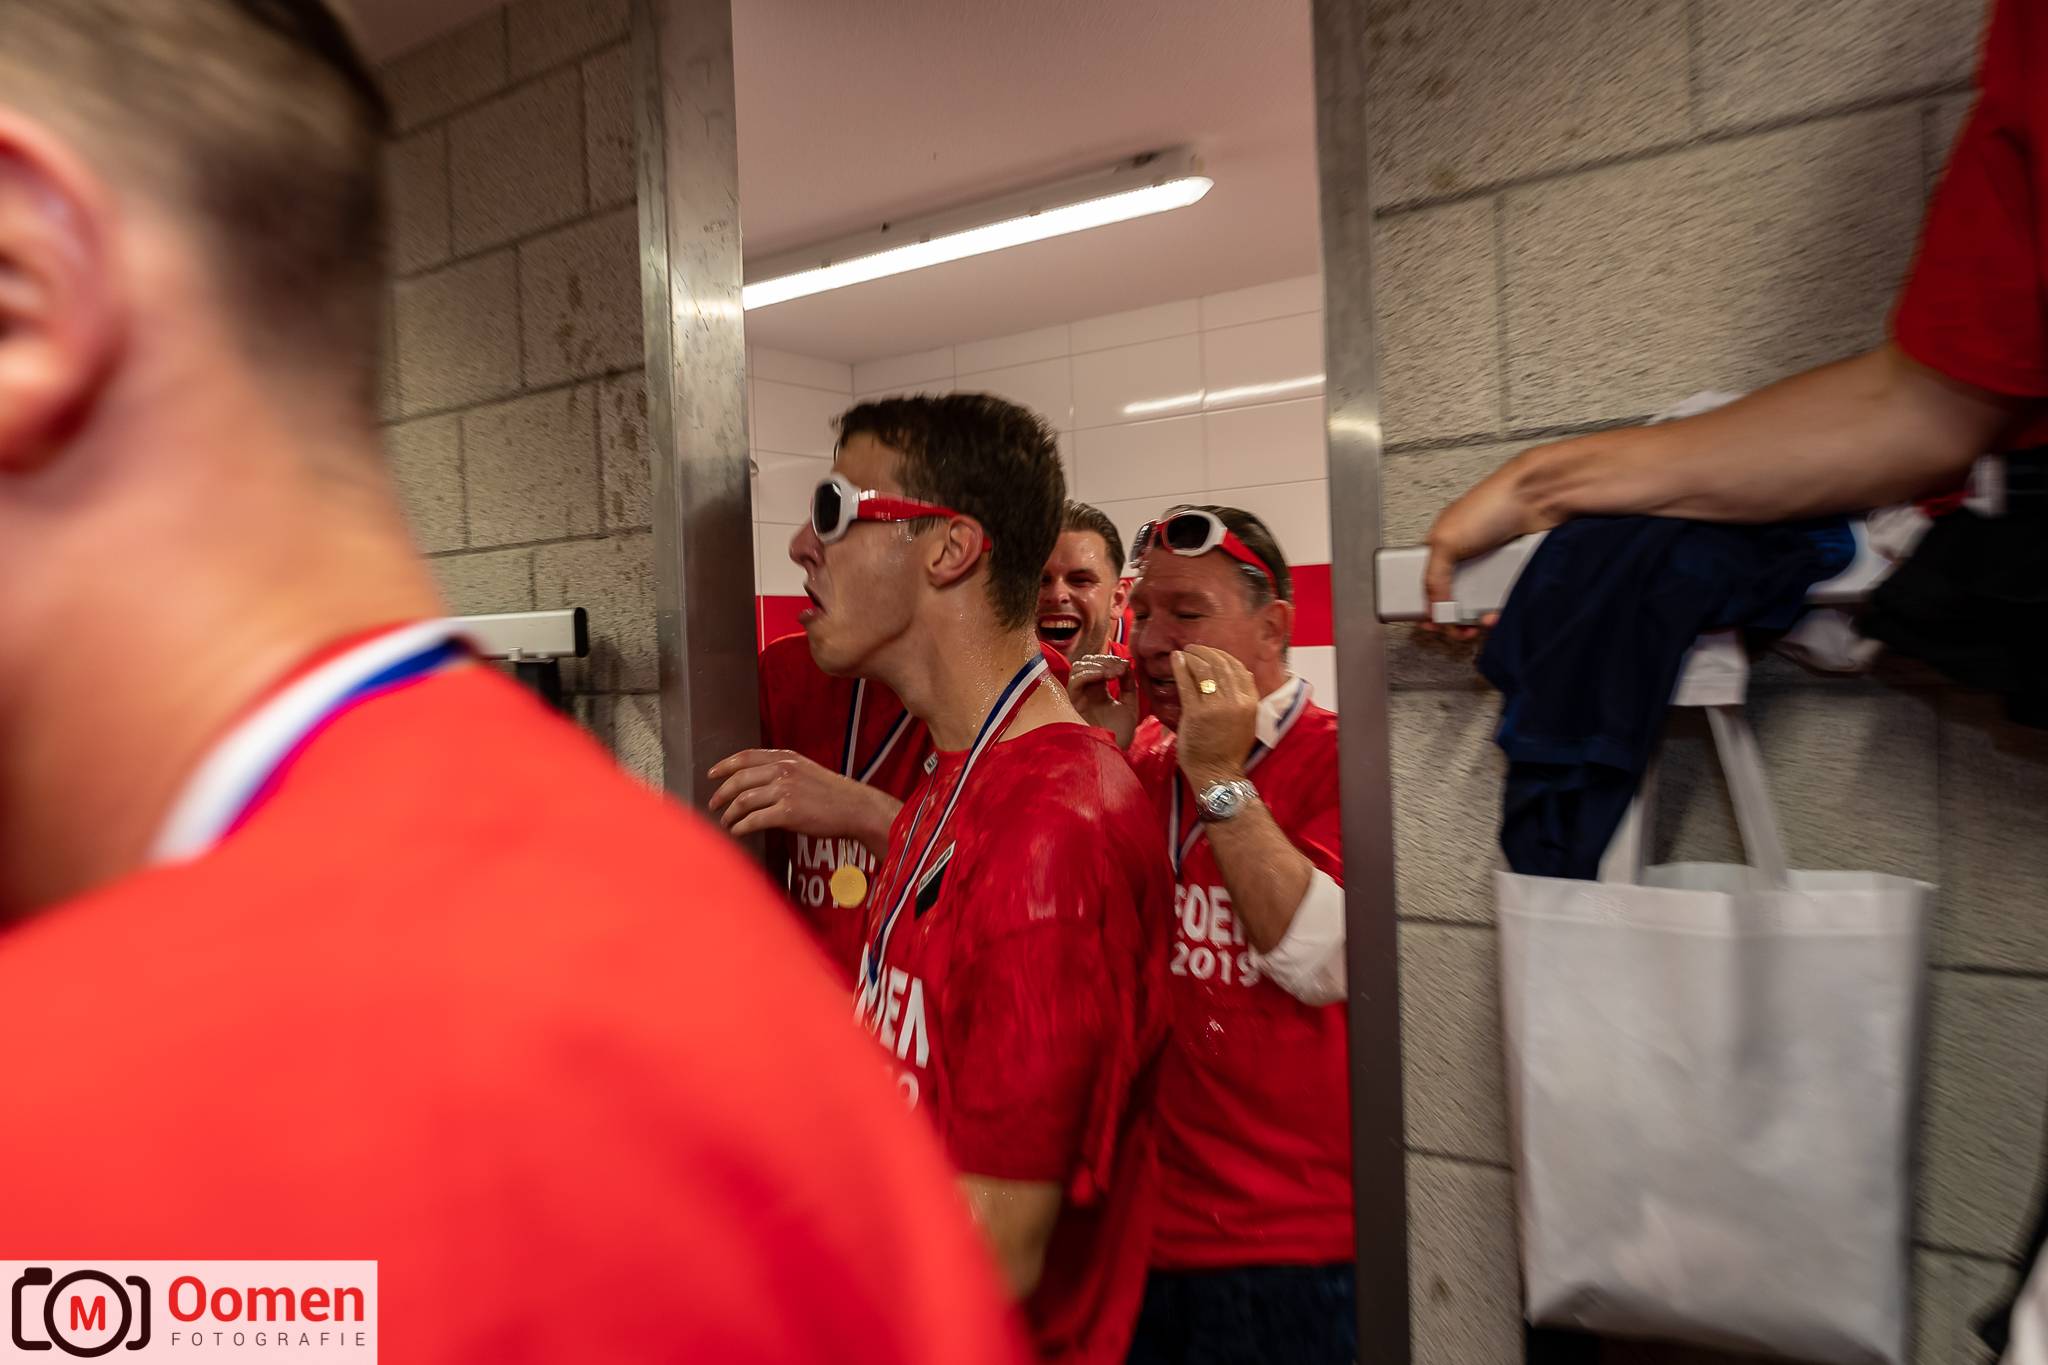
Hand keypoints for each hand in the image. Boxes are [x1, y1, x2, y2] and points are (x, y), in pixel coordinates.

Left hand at [706, 749, 899, 847]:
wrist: (855, 808)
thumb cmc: (832, 793)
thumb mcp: (805, 770)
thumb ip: (781, 771)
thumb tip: (755, 782)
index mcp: (785, 758)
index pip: (745, 757)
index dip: (725, 765)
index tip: (712, 774)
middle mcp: (783, 771)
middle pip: (739, 780)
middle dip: (721, 794)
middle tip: (713, 804)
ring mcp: (785, 791)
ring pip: (743, 801)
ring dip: (729, 814)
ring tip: (726, 822)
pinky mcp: (788, 813)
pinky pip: (754, 820)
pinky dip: (741, 827)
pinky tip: (738, 831)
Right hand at [1067, 653, 1137, 748]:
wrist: (1115, 754)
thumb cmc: (1121, 734)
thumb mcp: (1130, 704)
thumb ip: (1129, 684)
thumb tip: (1126, 663)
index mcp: (1098, 691)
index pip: (1098, 665)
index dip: (1110, 660)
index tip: (1125, 666)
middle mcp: (1085, 692)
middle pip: (1086, 663)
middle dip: (1104, 661)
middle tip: (1118, 669)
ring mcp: (1078, 697)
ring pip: (1078, 668)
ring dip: (1097, 666)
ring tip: (1112, 674)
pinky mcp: (1072, 705)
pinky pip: (1075, 682)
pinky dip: (1089, 674)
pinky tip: (1103, 677)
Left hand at [1170, 647, 1257, 788]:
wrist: (1218, 774)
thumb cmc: (1228, 750)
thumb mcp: (1246, 721)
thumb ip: (1243, 698)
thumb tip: (1242, 673)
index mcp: (1250, 702)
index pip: (1238, 668)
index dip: (1223, 655)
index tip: (1211, 652)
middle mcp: (1236, 701)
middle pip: (1221, 665)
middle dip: (1205, 652)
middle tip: (1193, 648)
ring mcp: (1216, 707)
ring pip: (1204, 670)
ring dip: (1192, 656)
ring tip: (1183, 653)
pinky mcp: (1196, 713)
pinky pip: (1187, 683)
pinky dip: (1180, 667)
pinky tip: (1175, 660)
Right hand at [1422, 454, 1546, 639]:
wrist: (1538, 499)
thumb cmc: (1492, 504)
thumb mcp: (1447, 542)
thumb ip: (1433, 578)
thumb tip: (1433, 610)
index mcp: (1441, 548)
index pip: (1426, 584)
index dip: (1426, 606)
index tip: (1431, 625)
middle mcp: (1464, 558)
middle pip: (1452, 598)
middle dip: (1454, 619)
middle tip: (1458, 630)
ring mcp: (1489, 567)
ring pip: (1479, 603)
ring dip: (1479, 618)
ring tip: (1482, 622)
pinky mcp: (1512, 572)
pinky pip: (1503, 599)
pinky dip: (1500, 610)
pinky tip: (1499, 612)